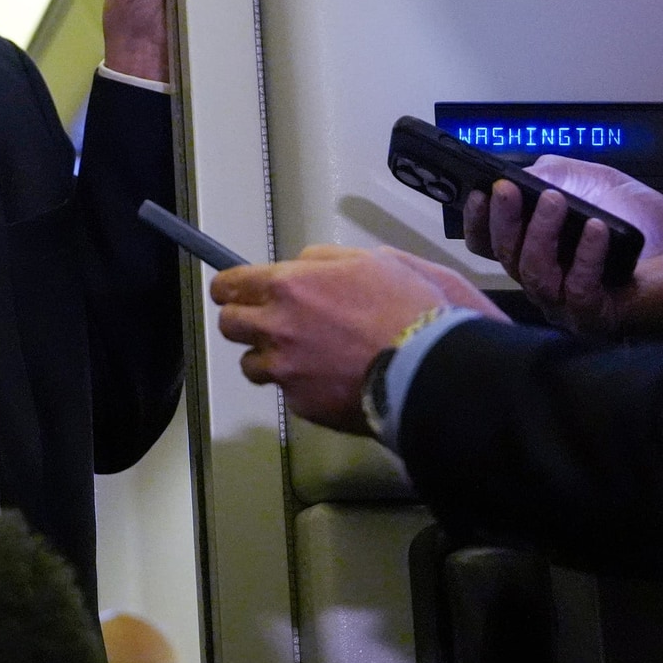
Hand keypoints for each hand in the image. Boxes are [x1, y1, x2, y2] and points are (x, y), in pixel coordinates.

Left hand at [211, 246, 506, 434]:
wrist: (434, 367)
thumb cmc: (411, 307)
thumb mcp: (374, 259)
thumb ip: (325, 260)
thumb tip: (302, 265)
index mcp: (289, 286)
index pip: (229, 284)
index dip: (230, 288)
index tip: (233, 292)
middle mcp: (277, 326)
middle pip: (230, 325)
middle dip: (245, 322)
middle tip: (270, 324)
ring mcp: (286, 369)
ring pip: (251, 364)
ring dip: (269, 359)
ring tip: (302, 358)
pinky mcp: (302, 403)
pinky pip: (286, 392)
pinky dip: (301, 387)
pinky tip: (330, 381)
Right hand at [462, 155, 662, 336]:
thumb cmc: (649, 226)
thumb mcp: (594, 184)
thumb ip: (556, 174)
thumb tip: (524, 173)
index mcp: (539, 253)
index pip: (490, 246)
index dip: (478, 221)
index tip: (480, 193)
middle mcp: (547, 282)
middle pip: (505, 257)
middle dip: (502, 220)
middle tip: (506, 189)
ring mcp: (568, 304)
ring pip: (533, 273)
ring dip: (539, 232)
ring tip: (554, 201)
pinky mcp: (597, 316)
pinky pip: (578, 289)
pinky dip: (586, 255)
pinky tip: (596, 228)